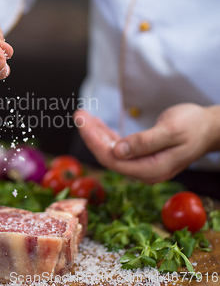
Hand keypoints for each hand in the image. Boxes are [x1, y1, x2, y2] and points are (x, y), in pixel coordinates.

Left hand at [74, 104, 219, 183]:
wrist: (209, 128)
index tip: (82, 122)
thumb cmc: (193, 126)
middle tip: (79, 114)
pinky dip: (106, 134)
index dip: (94, 141)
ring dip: (96, 133)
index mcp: (151, 169)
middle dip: (91, 135)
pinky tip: (96, 124)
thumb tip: (117, 151)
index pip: (112, 159)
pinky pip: (118, 148)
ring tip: (83, 115)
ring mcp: (142, 166)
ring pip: (111, 151)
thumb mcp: (171, 130)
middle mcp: (144, 172)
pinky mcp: (141, 157)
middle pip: (108, 156)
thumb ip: (144, 142)